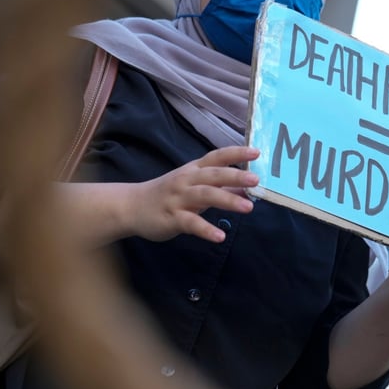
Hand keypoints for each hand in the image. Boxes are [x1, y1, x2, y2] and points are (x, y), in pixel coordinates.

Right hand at [128, 145, 259, 242]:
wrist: (131, 206)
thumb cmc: (169, 195)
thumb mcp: (194, 186)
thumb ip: (220, 187)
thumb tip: (247, 188)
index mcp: (194, 170)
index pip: (217, 157)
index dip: (236, 153)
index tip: (256, 152)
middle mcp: (187, 180)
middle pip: (213, 175)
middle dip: (235, 176)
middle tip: (256, 180)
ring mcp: (178, 198)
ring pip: (205, 196)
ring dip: (227, 200)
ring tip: (248, 207)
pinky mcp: (171, 218)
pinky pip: (191, 223)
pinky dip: (205, 229)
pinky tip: (220, 237)